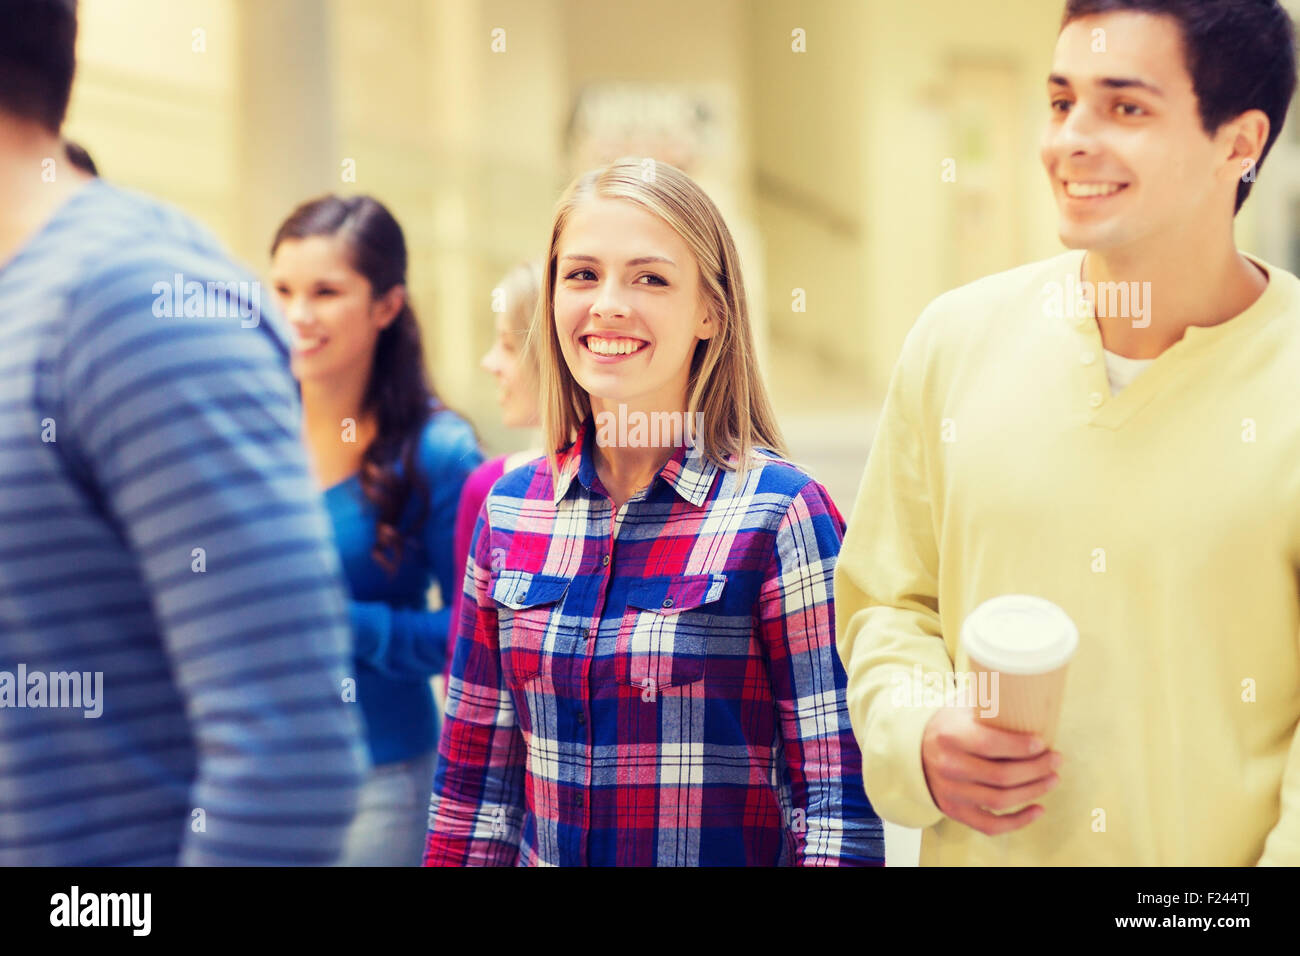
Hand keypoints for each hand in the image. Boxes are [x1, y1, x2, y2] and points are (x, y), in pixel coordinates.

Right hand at [921, 707, 1061, 835]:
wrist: (914, 750)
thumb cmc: (949, 724)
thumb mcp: (962, 705)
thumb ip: (990, 700)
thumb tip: (1028, 692)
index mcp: (950, 736)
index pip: (991, 745)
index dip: (1021, 747)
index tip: (1043, 743)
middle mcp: (948, 766)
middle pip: (1001, 776)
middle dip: (1036, 769)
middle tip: (1056, 760)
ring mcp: (950, 792)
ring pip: (1000, 800)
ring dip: (1033, 791)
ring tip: (1052, 779)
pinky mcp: (954, 811)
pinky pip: (990, 825)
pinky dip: (1018, 822)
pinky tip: (1038, 809)